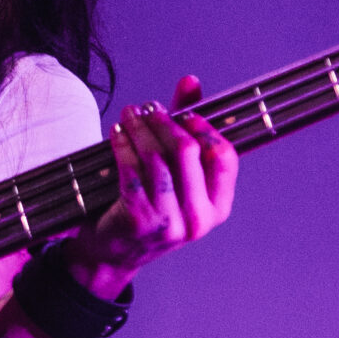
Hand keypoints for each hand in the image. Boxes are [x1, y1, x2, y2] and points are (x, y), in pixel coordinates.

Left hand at [63, 77, 237, 296]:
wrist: (113, 254)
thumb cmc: (148, 208)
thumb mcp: (175, 176)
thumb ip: (187, 129)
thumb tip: (191, 82)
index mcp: (217, 207)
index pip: (225, 157)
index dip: (206, 128)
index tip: (186, 114)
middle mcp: (198, 218)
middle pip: (187, 151)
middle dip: (165, 122)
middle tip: (148, 108)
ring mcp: (170, 221)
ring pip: (156, 157)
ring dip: (140, 128)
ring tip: (129, 114)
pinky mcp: (140, 219)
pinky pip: (131, 169)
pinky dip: (122, 144)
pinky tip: (117, 132)